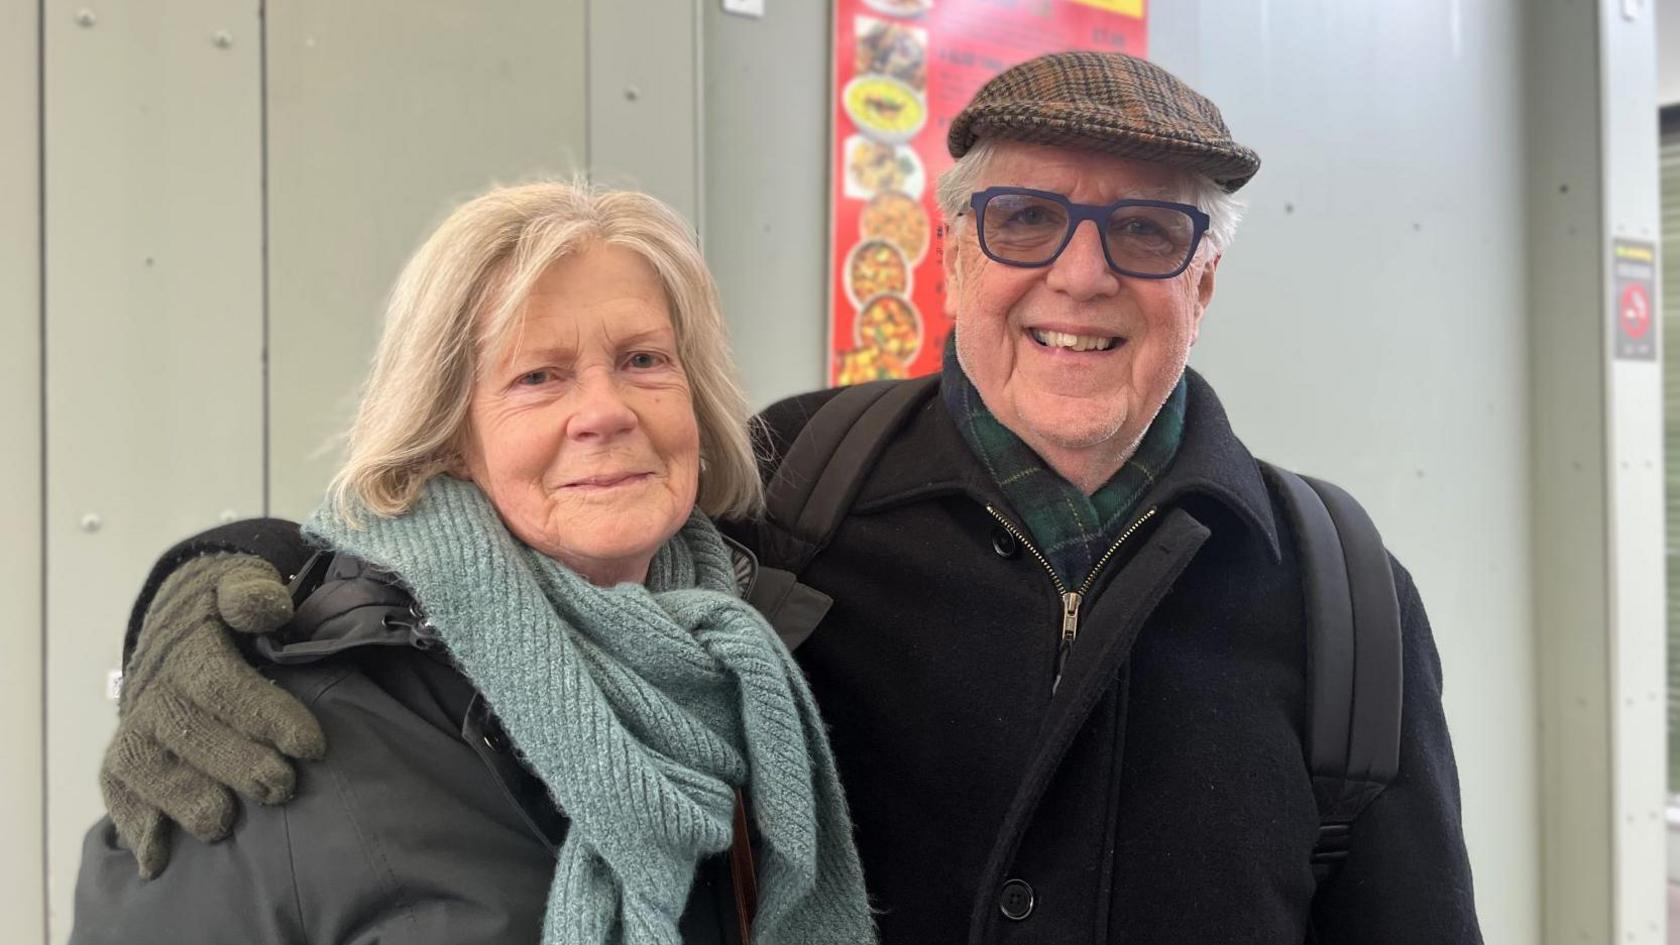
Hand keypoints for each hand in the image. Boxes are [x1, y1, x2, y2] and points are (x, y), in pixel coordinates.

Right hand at [100, 554, 326, 876]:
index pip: (222, 683)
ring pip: (147, 768)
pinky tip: (156, 859)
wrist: (179, 618)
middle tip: (281, 788)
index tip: (312, 745)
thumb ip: (253, 591)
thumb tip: (270, 606)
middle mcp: (155, 691)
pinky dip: (134, 826)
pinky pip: (119, 792)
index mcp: (188, 648)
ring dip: (184, 799)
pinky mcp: (124, 757)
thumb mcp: (242, 581)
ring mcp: (136, 727)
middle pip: (188, 733)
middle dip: (236, 764)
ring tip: (223, 824)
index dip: (265, 715)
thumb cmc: (227, 608)